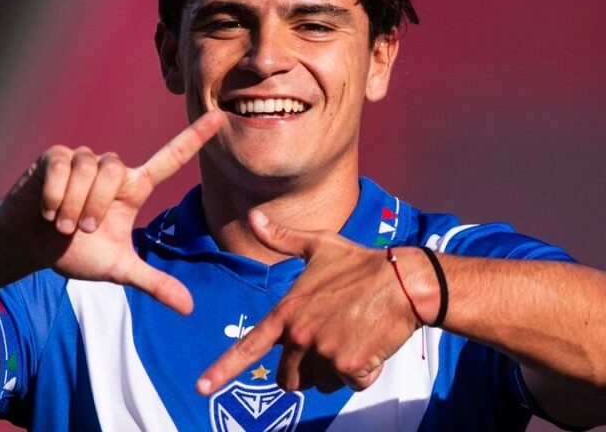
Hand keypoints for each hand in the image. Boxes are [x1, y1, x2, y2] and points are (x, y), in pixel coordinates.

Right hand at [0, 111, 224, 314]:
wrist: (29, 246)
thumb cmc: (75, 252)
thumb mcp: (118, 269)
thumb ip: (153, 283)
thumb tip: (189, 308)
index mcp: (133, 188)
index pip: (171, 157)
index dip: (195, 138)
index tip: (218, 118)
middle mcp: (111, 168)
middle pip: (116, 169)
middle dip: (96, 206)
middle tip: (81, 229)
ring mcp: (82, 159)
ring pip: (88, 169)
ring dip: (73, 204)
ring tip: (61, 224)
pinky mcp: (54, 156)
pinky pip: (61, 167)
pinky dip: (54, 195)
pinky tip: (45, 211)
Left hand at [197, 209, 420, 394]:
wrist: (404, 281)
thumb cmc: (361, 264)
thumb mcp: (319, 246)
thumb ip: (282, 239)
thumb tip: (253, 217)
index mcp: (287, 312)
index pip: (249, 347)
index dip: (222, 370)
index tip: (201, 388)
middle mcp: (300, 335)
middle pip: (288, 378)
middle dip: (306, 370)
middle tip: (330, 342)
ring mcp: (323, 352)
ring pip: (321, 383)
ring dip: (337, 371)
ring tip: (353, 336)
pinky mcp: (350, 366)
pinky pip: (351, 384)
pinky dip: (363, 372)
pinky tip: (371, 343)